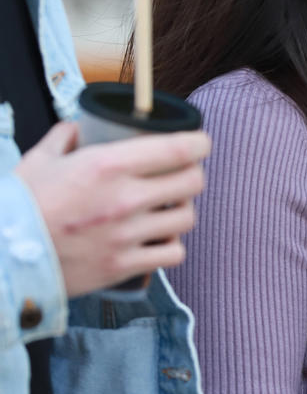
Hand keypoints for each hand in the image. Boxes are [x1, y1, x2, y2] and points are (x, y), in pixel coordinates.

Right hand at [14, 122, 210, 298]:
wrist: (4, 257)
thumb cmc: (19, 207)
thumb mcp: (40, 160)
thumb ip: (66, 137)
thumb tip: (80, 127)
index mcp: (106, 165)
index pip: (178, 148)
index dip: (199, 143)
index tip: (200, 143)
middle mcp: (123, 199)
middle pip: (192, 181)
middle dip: (192, 174)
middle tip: (182, 174)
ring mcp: (126, 235)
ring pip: (186, 217)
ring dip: (182, 209)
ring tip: (168, 206)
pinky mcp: (124, 266)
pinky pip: (173, 253)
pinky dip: (171, 245)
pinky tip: (158, 238)